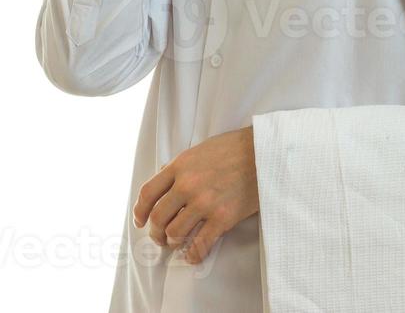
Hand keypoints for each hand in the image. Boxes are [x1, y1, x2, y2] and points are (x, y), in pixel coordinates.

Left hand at [133, 125, 258, 264]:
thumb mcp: (199, 150)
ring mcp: (204, 202)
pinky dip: (193, 255)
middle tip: (159, 238)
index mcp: (179, 166)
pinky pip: (200, 244)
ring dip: (173, 242)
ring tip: (177, 243)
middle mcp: (188, 185)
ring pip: (175, 233)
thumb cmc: (234, 148)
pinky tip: (192, 256)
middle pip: (158, 217)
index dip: (140, 211)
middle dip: (155, 232)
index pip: (147, 193)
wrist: (263, 152)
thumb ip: (180, 167)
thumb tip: (163, 181)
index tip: (140, 221)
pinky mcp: (223, 217)